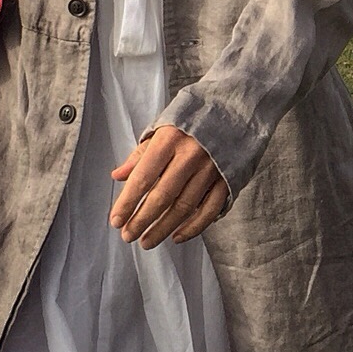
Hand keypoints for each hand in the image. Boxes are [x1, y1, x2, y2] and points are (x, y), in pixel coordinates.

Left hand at [109, 125, 228, 249]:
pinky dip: (193, 227)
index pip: (143, 177)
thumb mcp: (163, 128)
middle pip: (163, 196)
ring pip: (184, 207)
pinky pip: (209, 210)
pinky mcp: (228, 180)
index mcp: (170, 140)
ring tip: (147, 241)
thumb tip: (118, 176)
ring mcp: (212, 169)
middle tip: (128, 235)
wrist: (235, 110)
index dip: (128, 202)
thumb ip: (141, 154)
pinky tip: (177, 236)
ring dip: (163, 228)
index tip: (116, 220)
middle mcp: (191, 155)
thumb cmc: (193, 120)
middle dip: (142, 220)